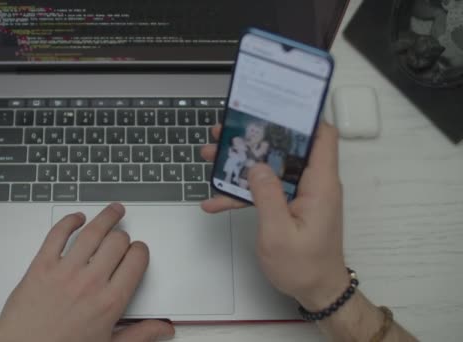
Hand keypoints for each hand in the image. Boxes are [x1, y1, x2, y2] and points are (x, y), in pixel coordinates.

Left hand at [0, 203, 174, 341]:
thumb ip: (140, 334)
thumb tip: (164, 328)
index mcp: (109, 302)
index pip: (136, 260)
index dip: (140, 251)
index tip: (137, 252)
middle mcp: (89, 282)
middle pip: (117, 242)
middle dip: (124, 236)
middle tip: (123, 238)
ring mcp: (64, 272)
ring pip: (92, 232)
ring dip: (106, 217)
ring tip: (113, 210)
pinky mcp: (41, 267)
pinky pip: (57, 234)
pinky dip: (69, 221)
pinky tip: (76, 218)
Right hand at [201, 123, 348, 310]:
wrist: (316, 291)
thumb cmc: (304, 266)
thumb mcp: (279, 233)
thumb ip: (267, 196)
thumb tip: (257, 166)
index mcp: (320, 184)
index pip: (322, 136)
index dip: (302, 117)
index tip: (272, 107)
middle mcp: (313, 183)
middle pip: (286, 147)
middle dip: (255, 137)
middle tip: (224, 132)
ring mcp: (301, 193)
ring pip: (271, 166)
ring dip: (241, 163)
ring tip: (211, 157)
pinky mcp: (290, 204)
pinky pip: (265, 189)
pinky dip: (242, 192)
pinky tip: (216, 201)